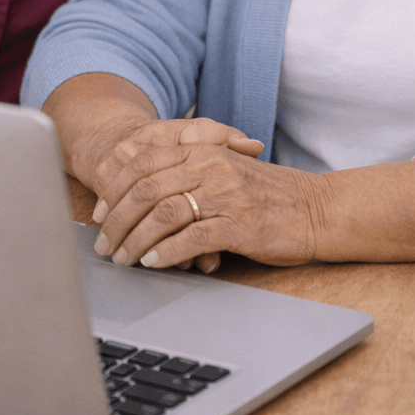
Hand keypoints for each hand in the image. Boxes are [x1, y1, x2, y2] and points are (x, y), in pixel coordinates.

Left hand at [92, 125, 320, 270]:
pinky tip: (154, 264)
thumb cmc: (266, 195)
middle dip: (116, 221)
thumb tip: (138, 194)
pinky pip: (192, 237)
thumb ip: (185, 174)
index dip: (113, 191)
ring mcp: (224, 194)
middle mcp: (209, 167)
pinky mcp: (239, 224)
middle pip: (144, 190)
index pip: (142, 164)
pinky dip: (167, 253)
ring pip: (162, 214)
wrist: (316, 209)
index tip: (98, 216)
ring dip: (135, 241)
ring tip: (123, 259)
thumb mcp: (224, 172)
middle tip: (104, 245)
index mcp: (202, 150)